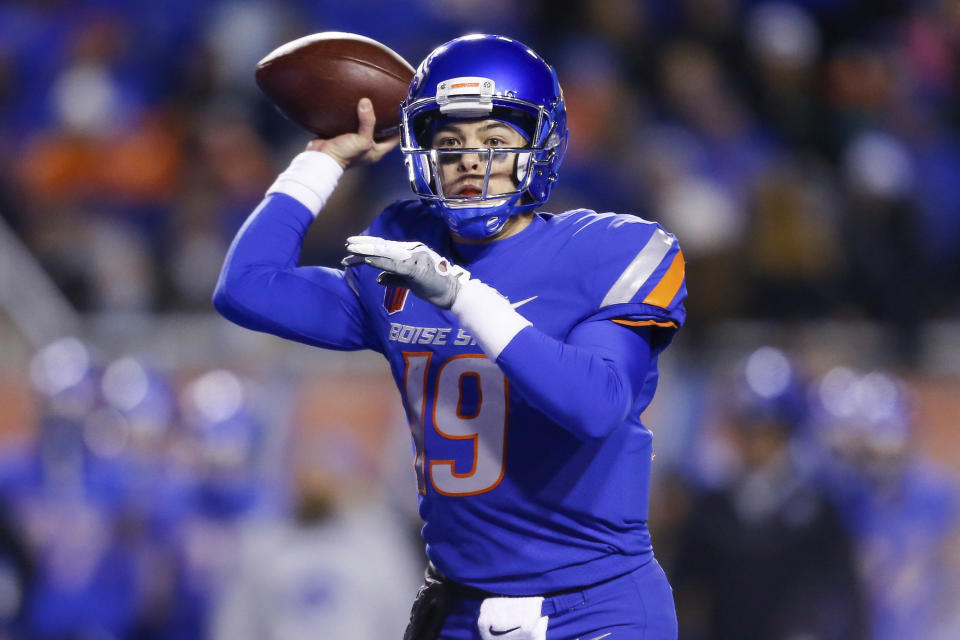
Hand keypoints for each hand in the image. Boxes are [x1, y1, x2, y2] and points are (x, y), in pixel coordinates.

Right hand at [306, 98, 399, 169]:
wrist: (322, 158)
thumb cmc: (344, 156)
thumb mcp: (362, 140)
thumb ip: (367, 122)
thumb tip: (367, 104)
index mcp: (376, 152)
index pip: (393, 139)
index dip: (398, 128)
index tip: (400, 115)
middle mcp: (367, 147)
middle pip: (380, 131)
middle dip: (383, 120)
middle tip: (386, 106)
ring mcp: (355, 141)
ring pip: (365, 126)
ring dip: (367, 117)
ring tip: (371, 103)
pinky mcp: (343, 136)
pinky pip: (350, 124)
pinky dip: (352, 116)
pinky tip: (353, 107)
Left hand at [343, 236, 469, 308]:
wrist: (451, 294)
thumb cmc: (433, 287)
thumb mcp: (409, 282)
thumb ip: (394, 278)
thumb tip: (378, 279)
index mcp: (409, 254)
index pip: (385, 249)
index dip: (368, 247)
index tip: (352, 248)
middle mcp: (411, 252)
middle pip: (383, 247)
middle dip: (364, 245)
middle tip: (347, 244)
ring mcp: (414, 259)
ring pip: (386, 254)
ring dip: (367, 251)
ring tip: (352, 250)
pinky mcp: (415, 270)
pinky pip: (394, 266)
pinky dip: (380, 263)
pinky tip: (367, 261)